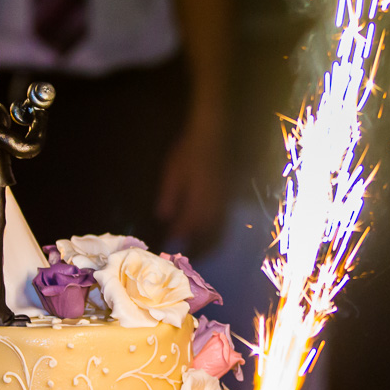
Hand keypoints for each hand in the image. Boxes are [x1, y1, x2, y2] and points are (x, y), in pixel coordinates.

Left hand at [156, 111, 226, 251]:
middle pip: (206, 230)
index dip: (180, 233)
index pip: (189, 222)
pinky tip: (206, 231)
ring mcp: (222, 199)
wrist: (211, 137)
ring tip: (197, 248)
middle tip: (185, 253)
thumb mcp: (173, 172)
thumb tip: (163, 217)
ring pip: (216, 226)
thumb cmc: (188, 152)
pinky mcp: (225, 195)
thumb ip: (169, 195)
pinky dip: (214, 229)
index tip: (170, 242)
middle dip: (197, 244)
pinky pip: (222, 218)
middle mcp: (213, 201)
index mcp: (199, 197)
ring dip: (207, 240)